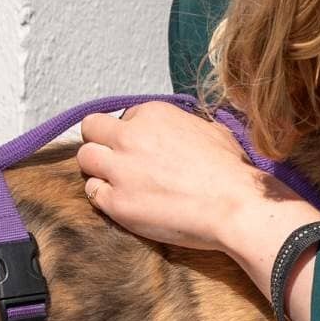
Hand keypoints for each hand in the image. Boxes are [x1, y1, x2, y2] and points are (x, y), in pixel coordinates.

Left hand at [78, 104, 313, 259]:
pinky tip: (123, 202)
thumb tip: (182, 132)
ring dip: (97, 169)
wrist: (235, 207)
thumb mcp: (211, 130)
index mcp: (153, 114)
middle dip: (101, 142)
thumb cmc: (231, 172)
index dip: (133, 134)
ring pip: (85, 158)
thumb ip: (184, 126)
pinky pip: (92, 192)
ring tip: (116, 182)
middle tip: (116, 160)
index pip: (124, 117)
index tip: (144, 150)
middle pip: (92, 128)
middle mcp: (130, 136)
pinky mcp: (116, 202)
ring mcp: (120, 170)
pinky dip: (104, 196)